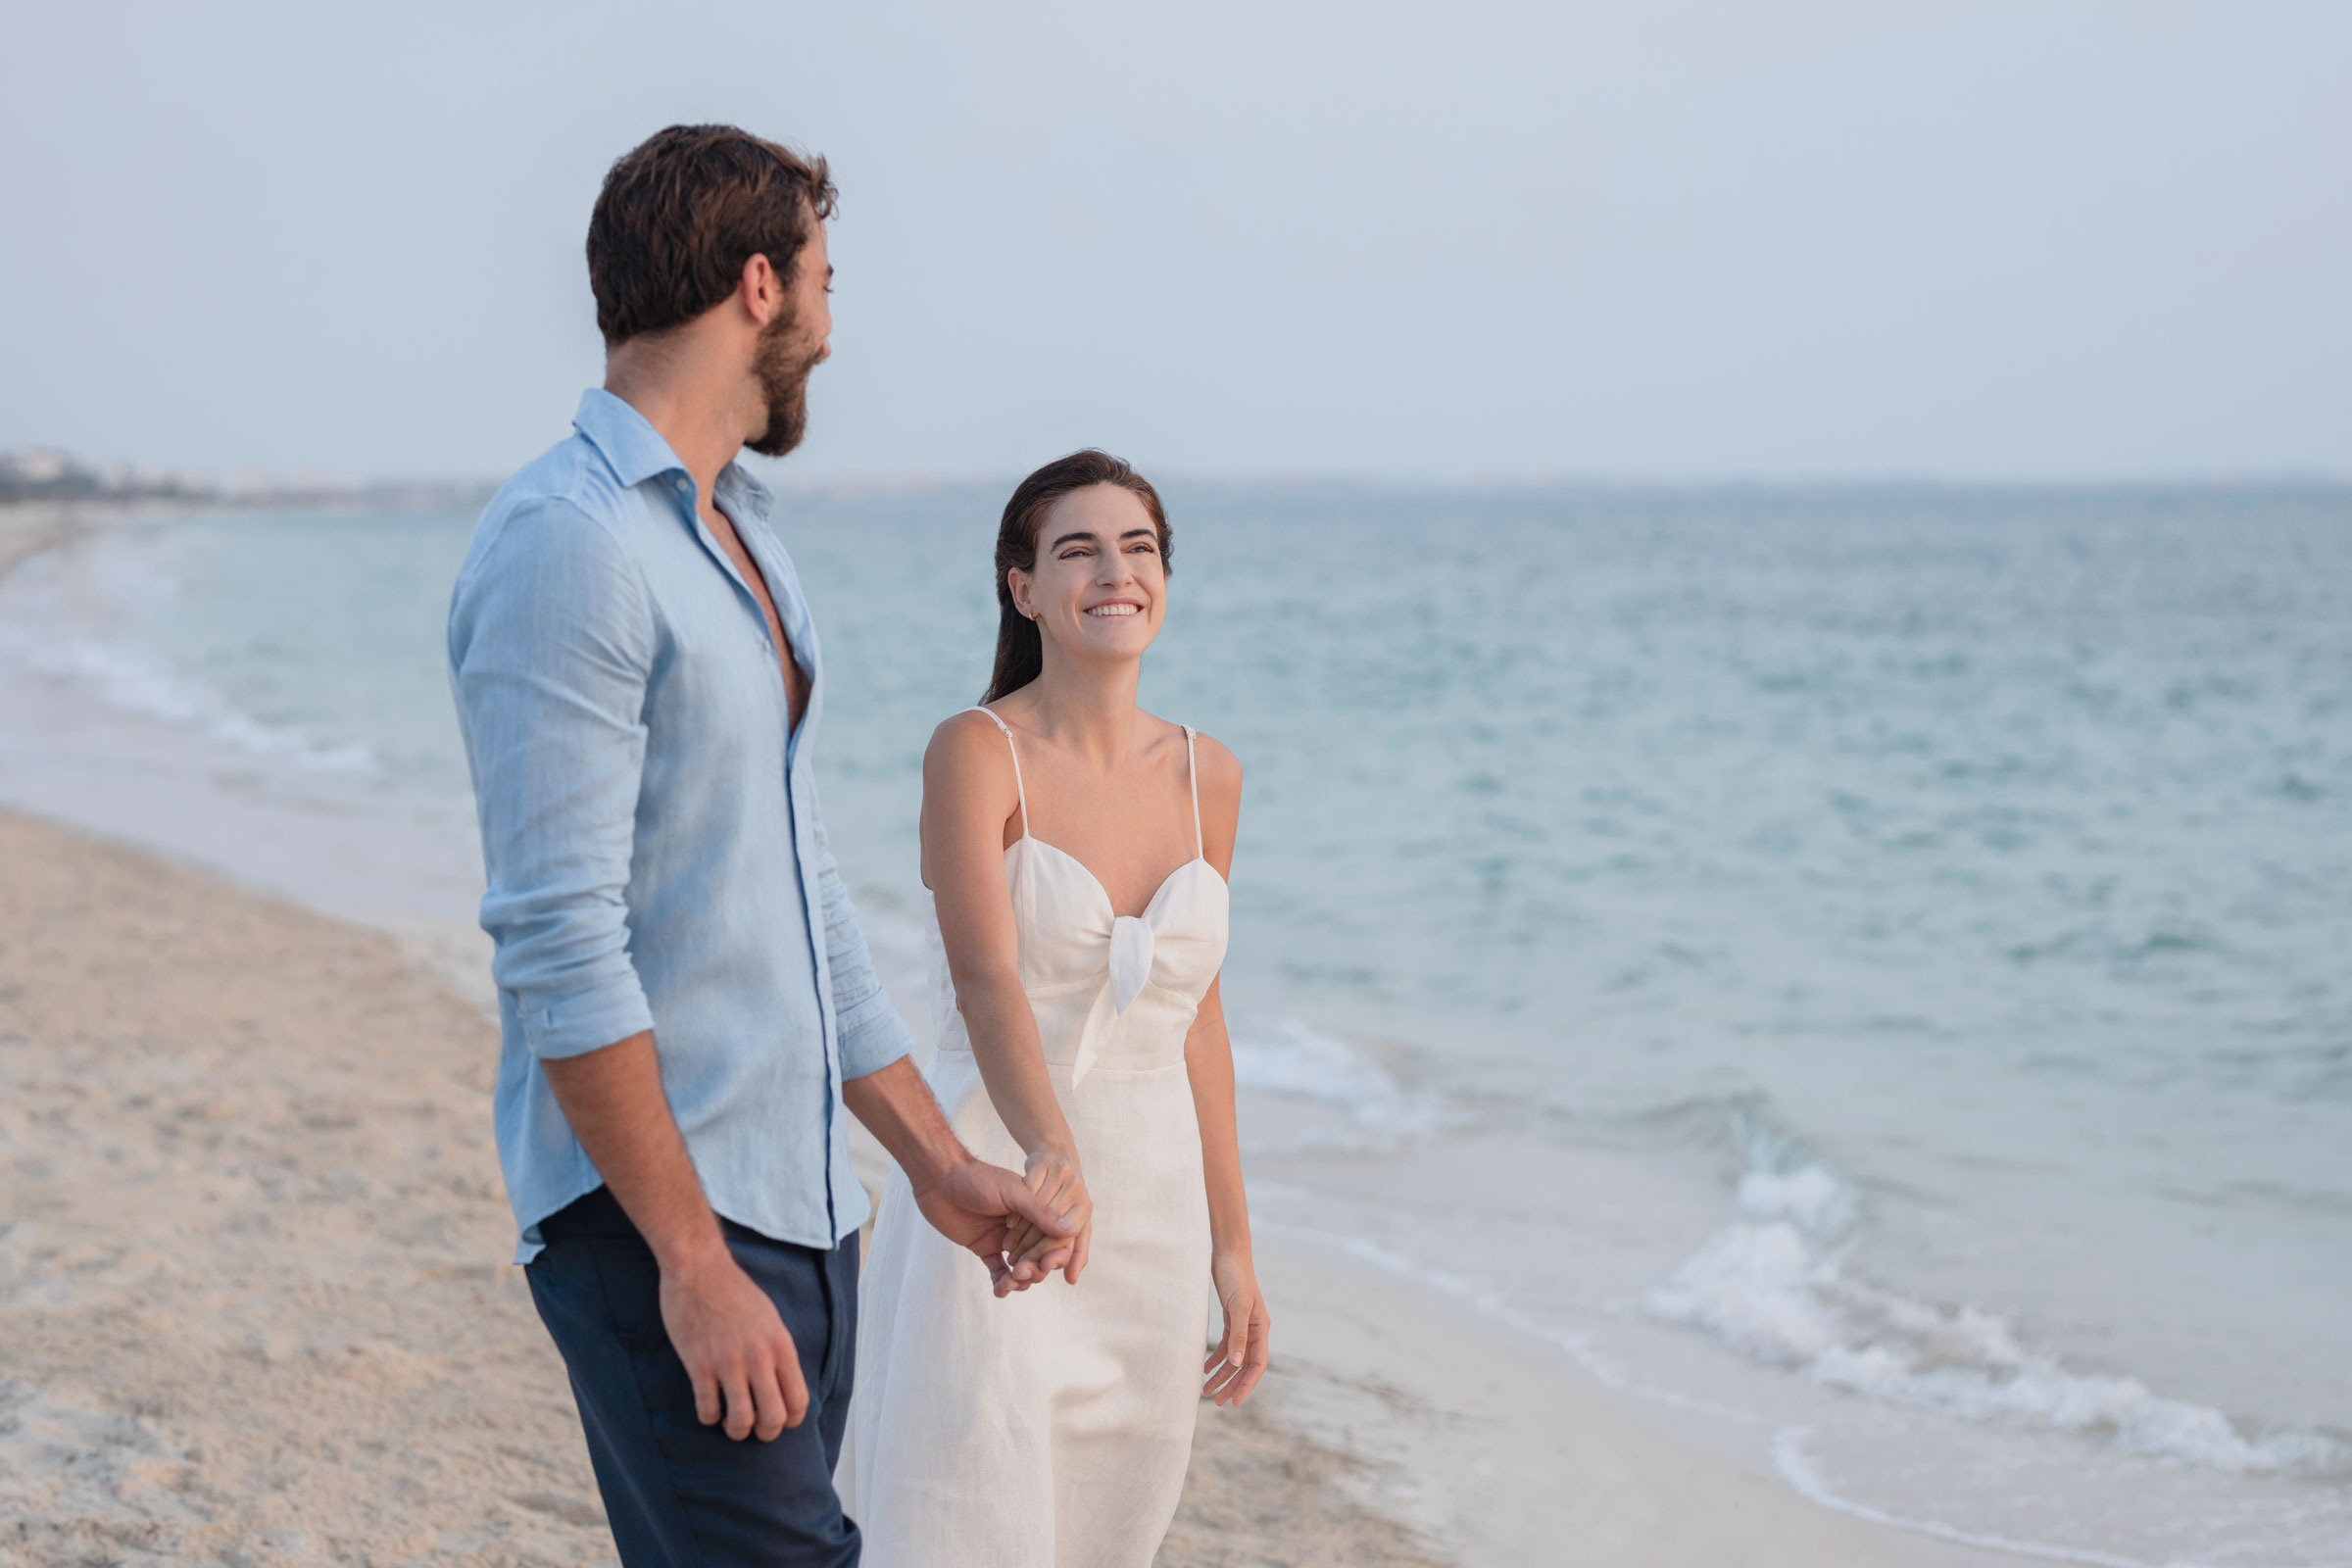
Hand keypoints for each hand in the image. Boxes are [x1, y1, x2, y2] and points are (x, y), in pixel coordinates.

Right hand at [659, 1244, 805, 1439]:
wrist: (699, 1268)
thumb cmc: (736, 1292)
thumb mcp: (770, 1319)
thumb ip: (777, 1351)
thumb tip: (782, 1384)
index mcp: (781, 1346)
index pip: (798, 1400)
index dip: (791, 1420)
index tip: (780, 1420)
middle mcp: (759, 1358)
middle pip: (772, 1418)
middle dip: (766, 1433)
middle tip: (756, 1430)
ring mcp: (728, 1363)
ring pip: (740, 1421)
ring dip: (737, 1431)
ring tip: (732, 1424)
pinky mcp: (699, 1365)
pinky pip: (707, 1410)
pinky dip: (709, 1417)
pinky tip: (709, 1408)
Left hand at [912, 1154, 1081, 1296]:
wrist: (941, 1179)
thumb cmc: (979, 1179)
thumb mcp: (1014, 1193)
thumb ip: (1041, 1213)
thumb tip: (1071, 1229)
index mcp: (1035, 1210)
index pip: (1054, 1237)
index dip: (1055, 1254)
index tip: (1048, 1265)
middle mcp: (1023, 1226)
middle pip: (1040, 1256)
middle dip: (1035, 1269)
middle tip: (1022, 1273)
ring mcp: (1004, 1238)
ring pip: (1021, 1268)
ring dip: (1019, 1280)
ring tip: (1010, 1283)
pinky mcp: (984, 1247)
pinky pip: (998, 1271)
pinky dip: (1001, 1284)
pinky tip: (1000, 1291)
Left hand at [1202, 1249, 1269, 1405]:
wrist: (1228, 1253)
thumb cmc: (1235, 1277)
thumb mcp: (1237, 1306)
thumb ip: (1238, 1335)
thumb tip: (1237, 1363)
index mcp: (1261, 1328)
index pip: (1257, 1364)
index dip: (1246, 1384)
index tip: (1234, 1401)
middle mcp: (1254, 1329)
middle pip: (1245, 1365)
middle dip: (1231, 1384)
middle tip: (1216, 1402)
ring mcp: (1243, 1324)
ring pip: (1234, 1358)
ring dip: (1221, 1374)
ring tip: (1206, 1390)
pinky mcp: (1231, 1318)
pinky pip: (1226, 1345)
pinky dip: (1216, 1358)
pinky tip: (1205, 1368)